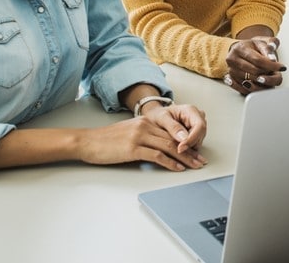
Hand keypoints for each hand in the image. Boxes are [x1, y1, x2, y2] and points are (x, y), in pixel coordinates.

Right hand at [76, 106, 207, 170]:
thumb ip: (145, 137)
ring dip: (185, 158)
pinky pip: (157, 155)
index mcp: (145, 121)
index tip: (196, 151)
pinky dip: (170, 162)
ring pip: (169, 146)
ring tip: (195, 166)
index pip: (171, 132)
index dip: (187, 142)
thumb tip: (160, 148)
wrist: (87, 142)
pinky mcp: (133, 148)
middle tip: (201, 161)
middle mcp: (145, 126)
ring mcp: (139, 136)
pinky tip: (178, 167)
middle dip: (190, 151)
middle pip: (174, 139)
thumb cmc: (105, 141)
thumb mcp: (128, 133)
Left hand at [143, 102, 207, 153]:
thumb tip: (183, 138)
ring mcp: (198, 126)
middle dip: (189, 145)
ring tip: (174, 146)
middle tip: (176, 150)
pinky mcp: (196, 133)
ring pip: (199, 141)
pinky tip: (178, 146)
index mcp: (190, 110)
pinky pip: (195, 144)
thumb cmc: (158, 115)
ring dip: (188, 147)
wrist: (156, 116)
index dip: (192, 139)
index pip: (199, 126)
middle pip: (200, 134)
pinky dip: (187, 148)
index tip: (180, 148)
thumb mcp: (161, 118)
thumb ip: (173, 127)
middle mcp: (197, 117)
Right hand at [223, 36, 284, 94]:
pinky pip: (241, 88)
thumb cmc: (254, 46)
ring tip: (267, 76)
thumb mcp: (263, 41)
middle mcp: (232, 59)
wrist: (242, 49)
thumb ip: (271, 45)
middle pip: (254, 71)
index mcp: (240, 48)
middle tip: (274, 72)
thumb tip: (272, 58)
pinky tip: (260, 84)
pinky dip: (252, 88)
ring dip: (261, 82)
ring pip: (248, 81)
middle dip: (267, 73)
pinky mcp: (230, 78)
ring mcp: (230, 70)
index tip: (282, 67)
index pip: (258, 60)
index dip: (271, 65)